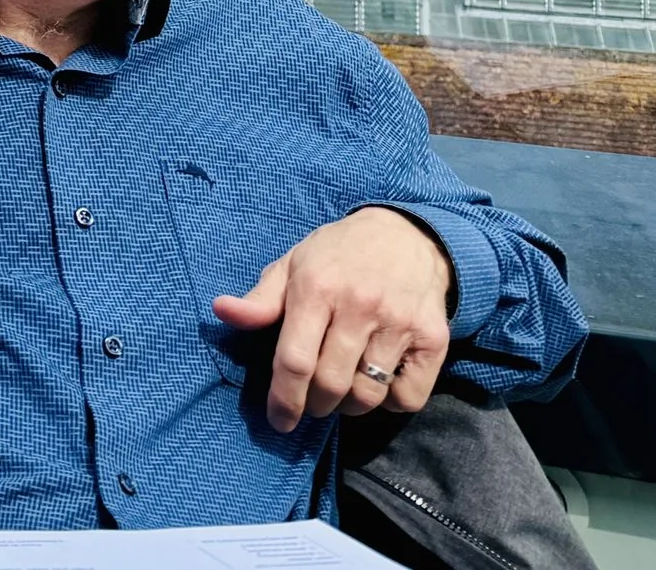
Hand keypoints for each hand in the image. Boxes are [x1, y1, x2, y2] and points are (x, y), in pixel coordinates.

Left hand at [213, 206, 451, 432]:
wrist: (406, 236)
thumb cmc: (337, 256)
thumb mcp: (292, 265)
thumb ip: (260, 299)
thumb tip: (221, 311)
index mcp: (317, 288)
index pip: (295, 360)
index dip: (283, 399)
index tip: (278, 420)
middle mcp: (360, 306)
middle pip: (330, 384)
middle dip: (314, 405)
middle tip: (311, 401)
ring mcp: (400, 323)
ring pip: (368, 395)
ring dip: (348, 406)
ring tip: (341, 389)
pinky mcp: (434, 339)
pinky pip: (408, 398)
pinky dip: (390, 403)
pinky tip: (378, 381)